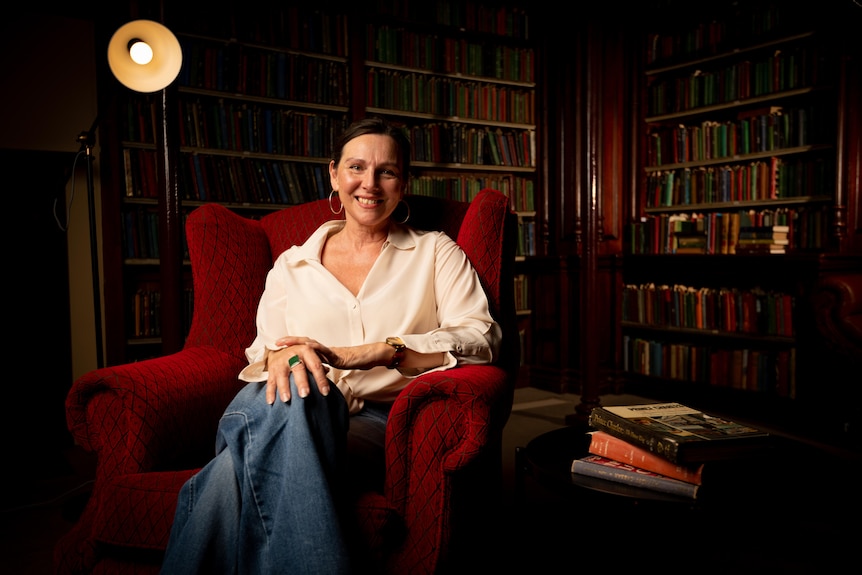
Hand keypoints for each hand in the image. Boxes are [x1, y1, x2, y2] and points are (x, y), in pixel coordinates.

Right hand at [266, 337, 330, 403]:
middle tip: (305, 395)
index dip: (321, 379)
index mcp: (306, 351)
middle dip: (301, 383)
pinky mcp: (271, 370)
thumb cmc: (300, 355)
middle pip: (298, 369)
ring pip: (282, 375)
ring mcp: (281, 363)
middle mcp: (293, 355)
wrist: (281, 348)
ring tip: (286, 400)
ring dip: (284, 388)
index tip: (325, 392)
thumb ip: (319, 364)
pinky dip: (270, 392)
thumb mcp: (311, 355)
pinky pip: (270, 381)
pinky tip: (271, 402)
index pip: (315, 366)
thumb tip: (328, 371)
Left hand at [268, 337, 394, 403]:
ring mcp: (329, 350)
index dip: (290, 346)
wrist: (366, 359)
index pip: (302, 348)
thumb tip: (308, 379)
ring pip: (311, 344)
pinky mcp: (336, 354)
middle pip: (303, 343)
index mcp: (319, 353)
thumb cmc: (349, 363)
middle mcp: (322, 349)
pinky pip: (324, 351)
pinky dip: (314, 349)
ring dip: (298, 343)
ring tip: (286, 343)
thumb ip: (319, 370)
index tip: (276, 346)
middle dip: (290, 341)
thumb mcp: (330, 368)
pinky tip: (307, 348)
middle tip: (276, 342)